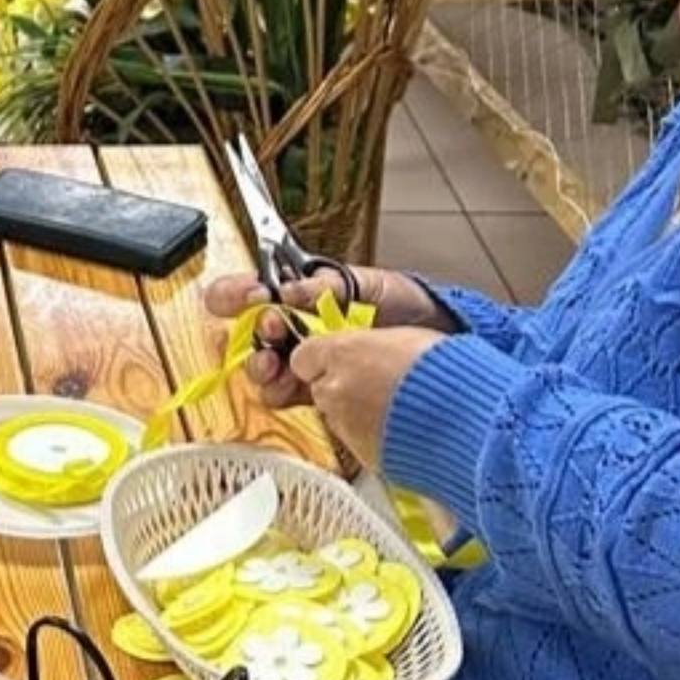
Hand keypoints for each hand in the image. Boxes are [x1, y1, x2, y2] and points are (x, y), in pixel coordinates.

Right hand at [202, 263, 458, 413]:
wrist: (438, 340)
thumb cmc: (407, 305)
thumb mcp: (368, 284)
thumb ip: (327, 287)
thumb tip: (290, 292)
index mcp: (300, 297)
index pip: (253, 293)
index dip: (240, 294)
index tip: (254, 296)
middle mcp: (294, 330)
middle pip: (250, 334)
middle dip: (254, 333)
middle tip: (272, 330)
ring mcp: (302, 362)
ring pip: (262, 368)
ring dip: (262, 366)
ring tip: (276, 364)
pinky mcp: (315, 391)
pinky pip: (284, 395)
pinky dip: (282, 392)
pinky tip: (292, 386)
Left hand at [281, 323, 444, 468]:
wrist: (467, 418)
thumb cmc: (446, 370)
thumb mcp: (406, 338)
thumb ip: (370, 346)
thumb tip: (365, 351)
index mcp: (343, 354)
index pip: (303, 356)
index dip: (322, 359)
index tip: (342, 359)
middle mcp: (335, 390)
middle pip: (321, 388)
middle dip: (342, 387)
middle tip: (378, 384)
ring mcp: (344, 425)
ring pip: (338, 416)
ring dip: (358, 412)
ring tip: (397, 408)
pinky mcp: (360, 453)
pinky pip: (358, 440)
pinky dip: (373, 434)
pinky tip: (401, 429)